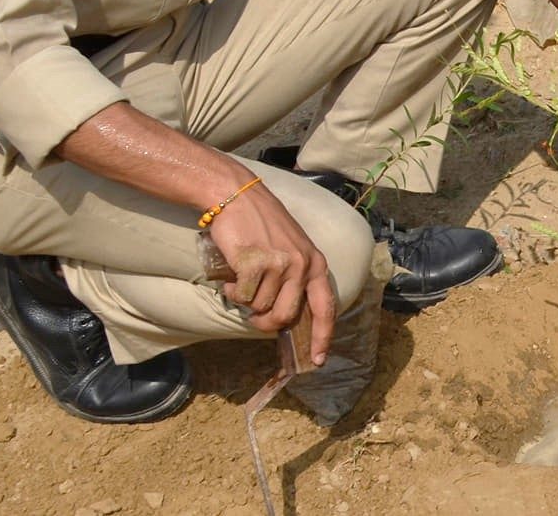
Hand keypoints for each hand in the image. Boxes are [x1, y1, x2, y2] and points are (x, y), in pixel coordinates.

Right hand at [207, 181, 336, 365]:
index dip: (323, 336)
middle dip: (265, 322)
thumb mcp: (291, 249)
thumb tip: (286, 318)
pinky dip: (232, 292)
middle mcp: (302, 265)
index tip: (318, 360)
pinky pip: (241, 297)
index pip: (326, 307)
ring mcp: (280, 265)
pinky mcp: (256, 264)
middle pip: (285, 317)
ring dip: (245, 300)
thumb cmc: (262, 226)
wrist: (238, 197)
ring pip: (259, 308)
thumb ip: (294, 279)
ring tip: (243, 277)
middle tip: (253, 313)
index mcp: (316, 263)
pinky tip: (232, 274)